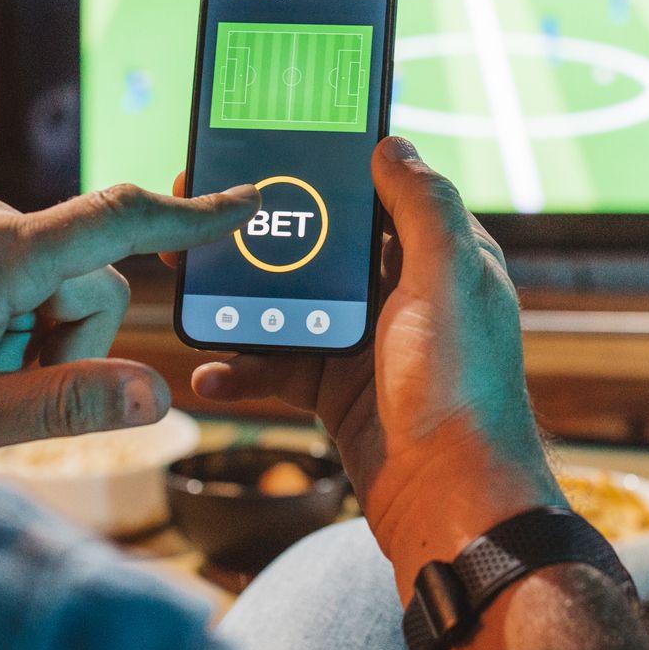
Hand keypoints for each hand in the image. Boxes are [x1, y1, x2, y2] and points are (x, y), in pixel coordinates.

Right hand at [178, 140, 561, 595]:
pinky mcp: (342, 392)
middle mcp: (409, 295)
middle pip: (325, 246)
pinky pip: (281, 366)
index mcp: (442, 258)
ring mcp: (372, 345)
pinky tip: (210, 373)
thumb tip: (392, 144)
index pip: (381, 194)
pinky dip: (244, 368)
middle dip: (266, 232)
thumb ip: (422, 207)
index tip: (270, 149)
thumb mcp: (448, 278)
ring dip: (242, 299)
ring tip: (189, 285)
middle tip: (201, 214)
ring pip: (293, 304)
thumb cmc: (459, 388)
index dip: (329, 170)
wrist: (451, 504)